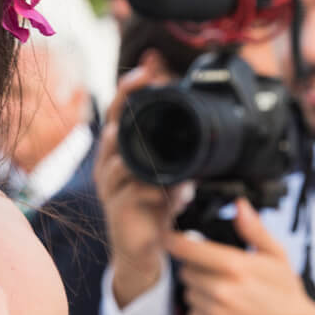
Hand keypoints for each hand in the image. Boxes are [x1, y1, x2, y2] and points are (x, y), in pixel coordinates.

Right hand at [94, 67, 178, 307]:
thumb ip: (181, 152)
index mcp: (120, 150)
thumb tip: (205, 126)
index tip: (150, 65)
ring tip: (146, 126)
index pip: (122, 110)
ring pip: (116, 155)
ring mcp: (110, 185)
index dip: (132, 86)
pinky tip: (164, 184)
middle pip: (113, 123)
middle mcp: (109, 163)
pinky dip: (149, 186)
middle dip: (127, 99)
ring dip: (133, 141)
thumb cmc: (152, 208)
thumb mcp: (170, 173)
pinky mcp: (117, 208)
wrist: (142, 250)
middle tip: (145, 80)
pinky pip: (131, 191)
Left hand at [167, 199, 314, 314]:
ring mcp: (215, 314)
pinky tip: (225, 312)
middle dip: (197, 269)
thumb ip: (254, 230)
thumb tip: (240, 206)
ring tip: (227, 295)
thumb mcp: (276, 256)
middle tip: (220, 275)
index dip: (174, 241)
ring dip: (200, 292)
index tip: (168, 237)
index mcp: (235, 267)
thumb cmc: (286, 294)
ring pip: (188, 293)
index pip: (188, 249)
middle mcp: (222, 291)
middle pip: (186, 271)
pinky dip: (203, 313)